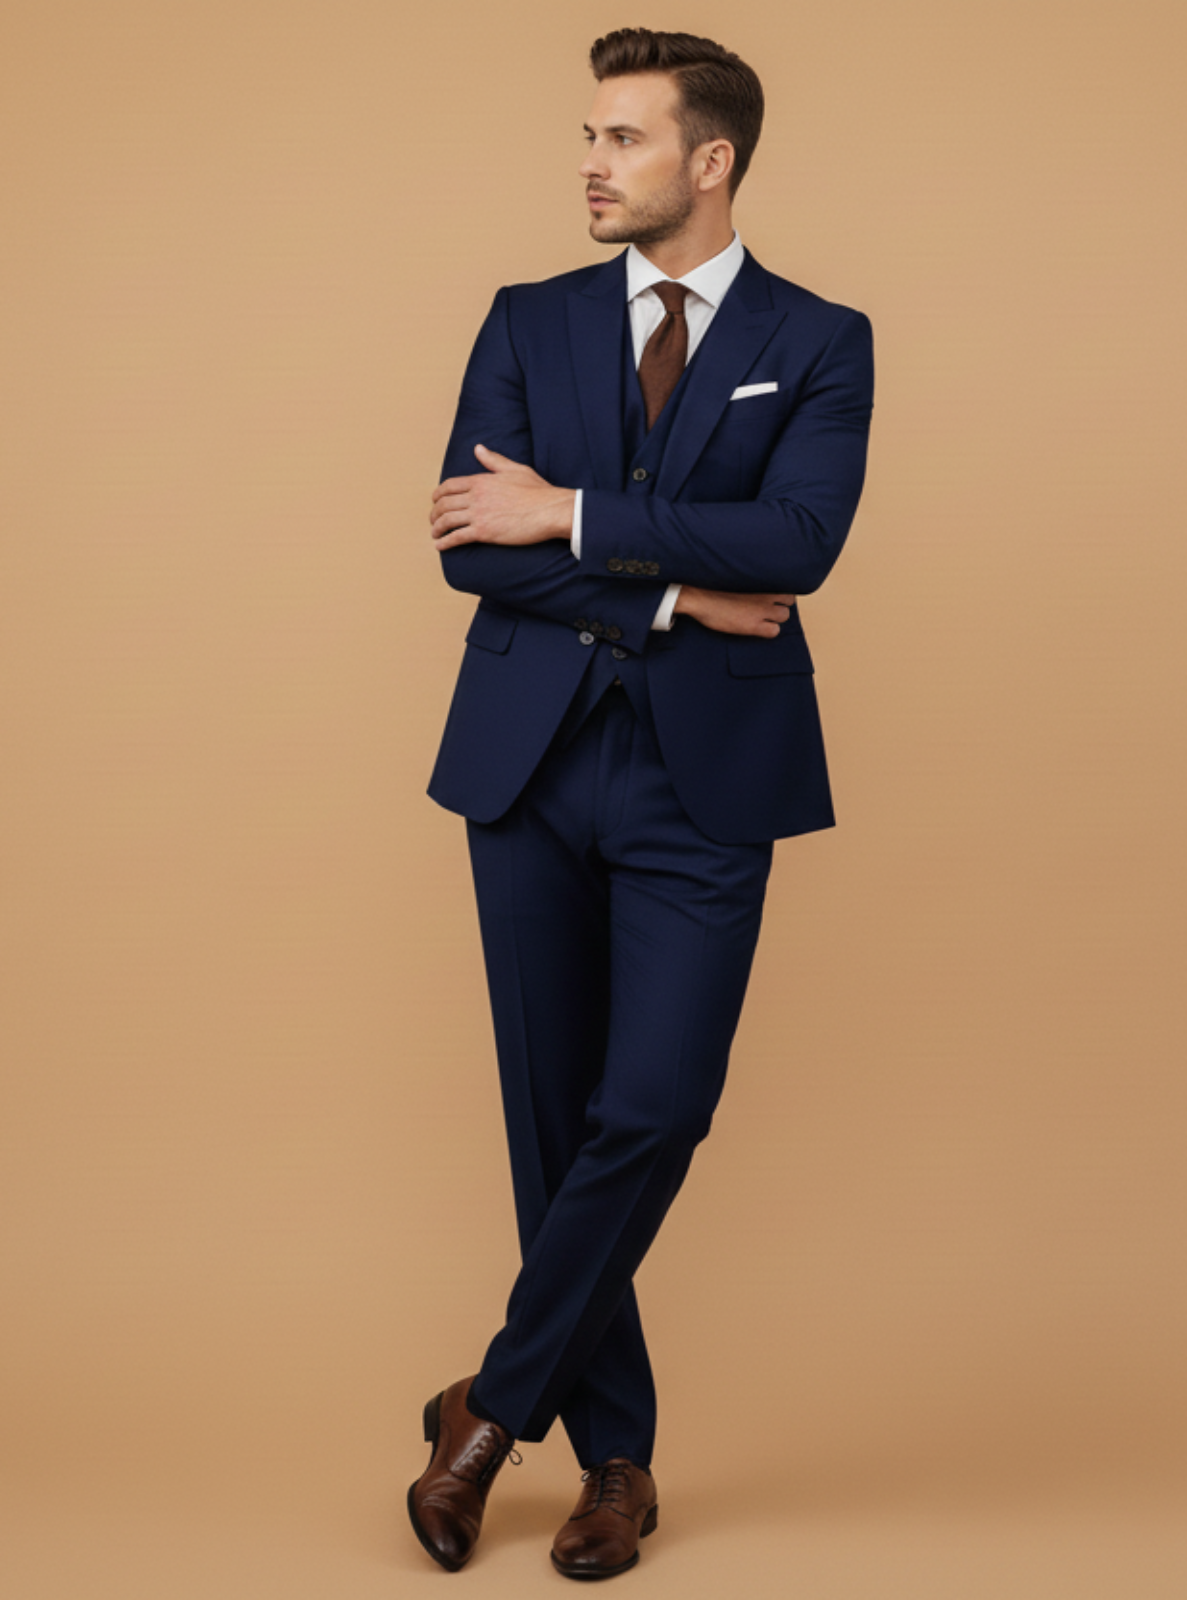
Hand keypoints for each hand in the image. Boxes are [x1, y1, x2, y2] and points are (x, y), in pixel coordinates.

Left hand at [430, 445, 575, 549]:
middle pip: (444, 503)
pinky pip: (457, 537)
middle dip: (434, 513)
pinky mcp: (484, 532)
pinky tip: (440, 546)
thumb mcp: (515, 469)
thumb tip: (478, 448)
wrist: (550, 510)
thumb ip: (493, 460)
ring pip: (447, 520)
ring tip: (435, 534)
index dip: (438, 494)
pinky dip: (445, 542)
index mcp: (481, 480)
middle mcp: (476, 496)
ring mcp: (479, 514)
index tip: (435, 501)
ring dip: (436, 528)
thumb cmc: (537, 491)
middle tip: (433, 520)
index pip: (450, 486)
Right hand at [673, 587, 797, 636]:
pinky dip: (768, 631)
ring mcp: (762, 610)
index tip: (771, 594)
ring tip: (761, 617)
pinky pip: (774, 631)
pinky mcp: (754, 625)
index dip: (779, 592)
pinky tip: (756, 627)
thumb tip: (758, 577)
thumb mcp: (739, 574)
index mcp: (763, 578)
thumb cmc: (713, 583)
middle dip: (780, 603)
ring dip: (775, 617)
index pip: (786, 585)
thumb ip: (753, 576)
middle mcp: (767, 593)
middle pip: (789, 601)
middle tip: (766, 606)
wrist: (699, 595)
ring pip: (784, 616)